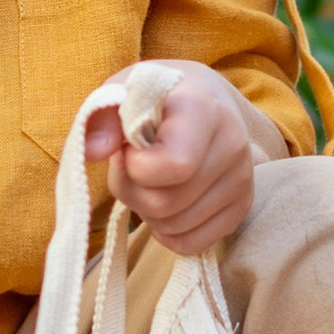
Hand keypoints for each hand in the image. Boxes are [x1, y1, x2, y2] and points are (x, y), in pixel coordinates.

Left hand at [82, 64, 265, 259]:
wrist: (206, 99)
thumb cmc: (157, 96)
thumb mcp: (123, 90)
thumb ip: (101, 116)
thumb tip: (91, 151)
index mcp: (203, 109)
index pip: (174, 165)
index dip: (135, 167)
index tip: (128, 148)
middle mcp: (232, 145)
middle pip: (165, 204)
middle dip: (133, 191)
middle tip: (132, 166)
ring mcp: (242, 180)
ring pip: (174, 227)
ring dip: (147, 211)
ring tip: (151, 179)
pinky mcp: (242, 208)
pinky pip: (189, 244)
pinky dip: (166, 230)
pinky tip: (166, 199)